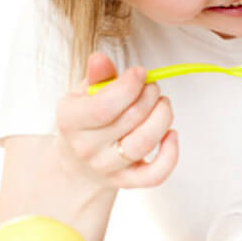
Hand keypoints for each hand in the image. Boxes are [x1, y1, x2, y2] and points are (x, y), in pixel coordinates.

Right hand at [55, 52, 178, 189]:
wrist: (77, 162)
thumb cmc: (86, 119)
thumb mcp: (84, 94)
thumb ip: (97, 76)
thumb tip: (100, 59)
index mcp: (70, 121)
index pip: (104, 105)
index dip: (129, 86)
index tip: (141, 72)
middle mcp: (86, 148)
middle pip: (130, 119)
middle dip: (150, 96)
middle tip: (153, 87)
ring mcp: (107, 168)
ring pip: (144, 144)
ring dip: (162, 118)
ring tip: (162, 105)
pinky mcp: (127, 182)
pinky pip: (156, 174)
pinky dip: (171, 154)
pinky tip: (171, 134)